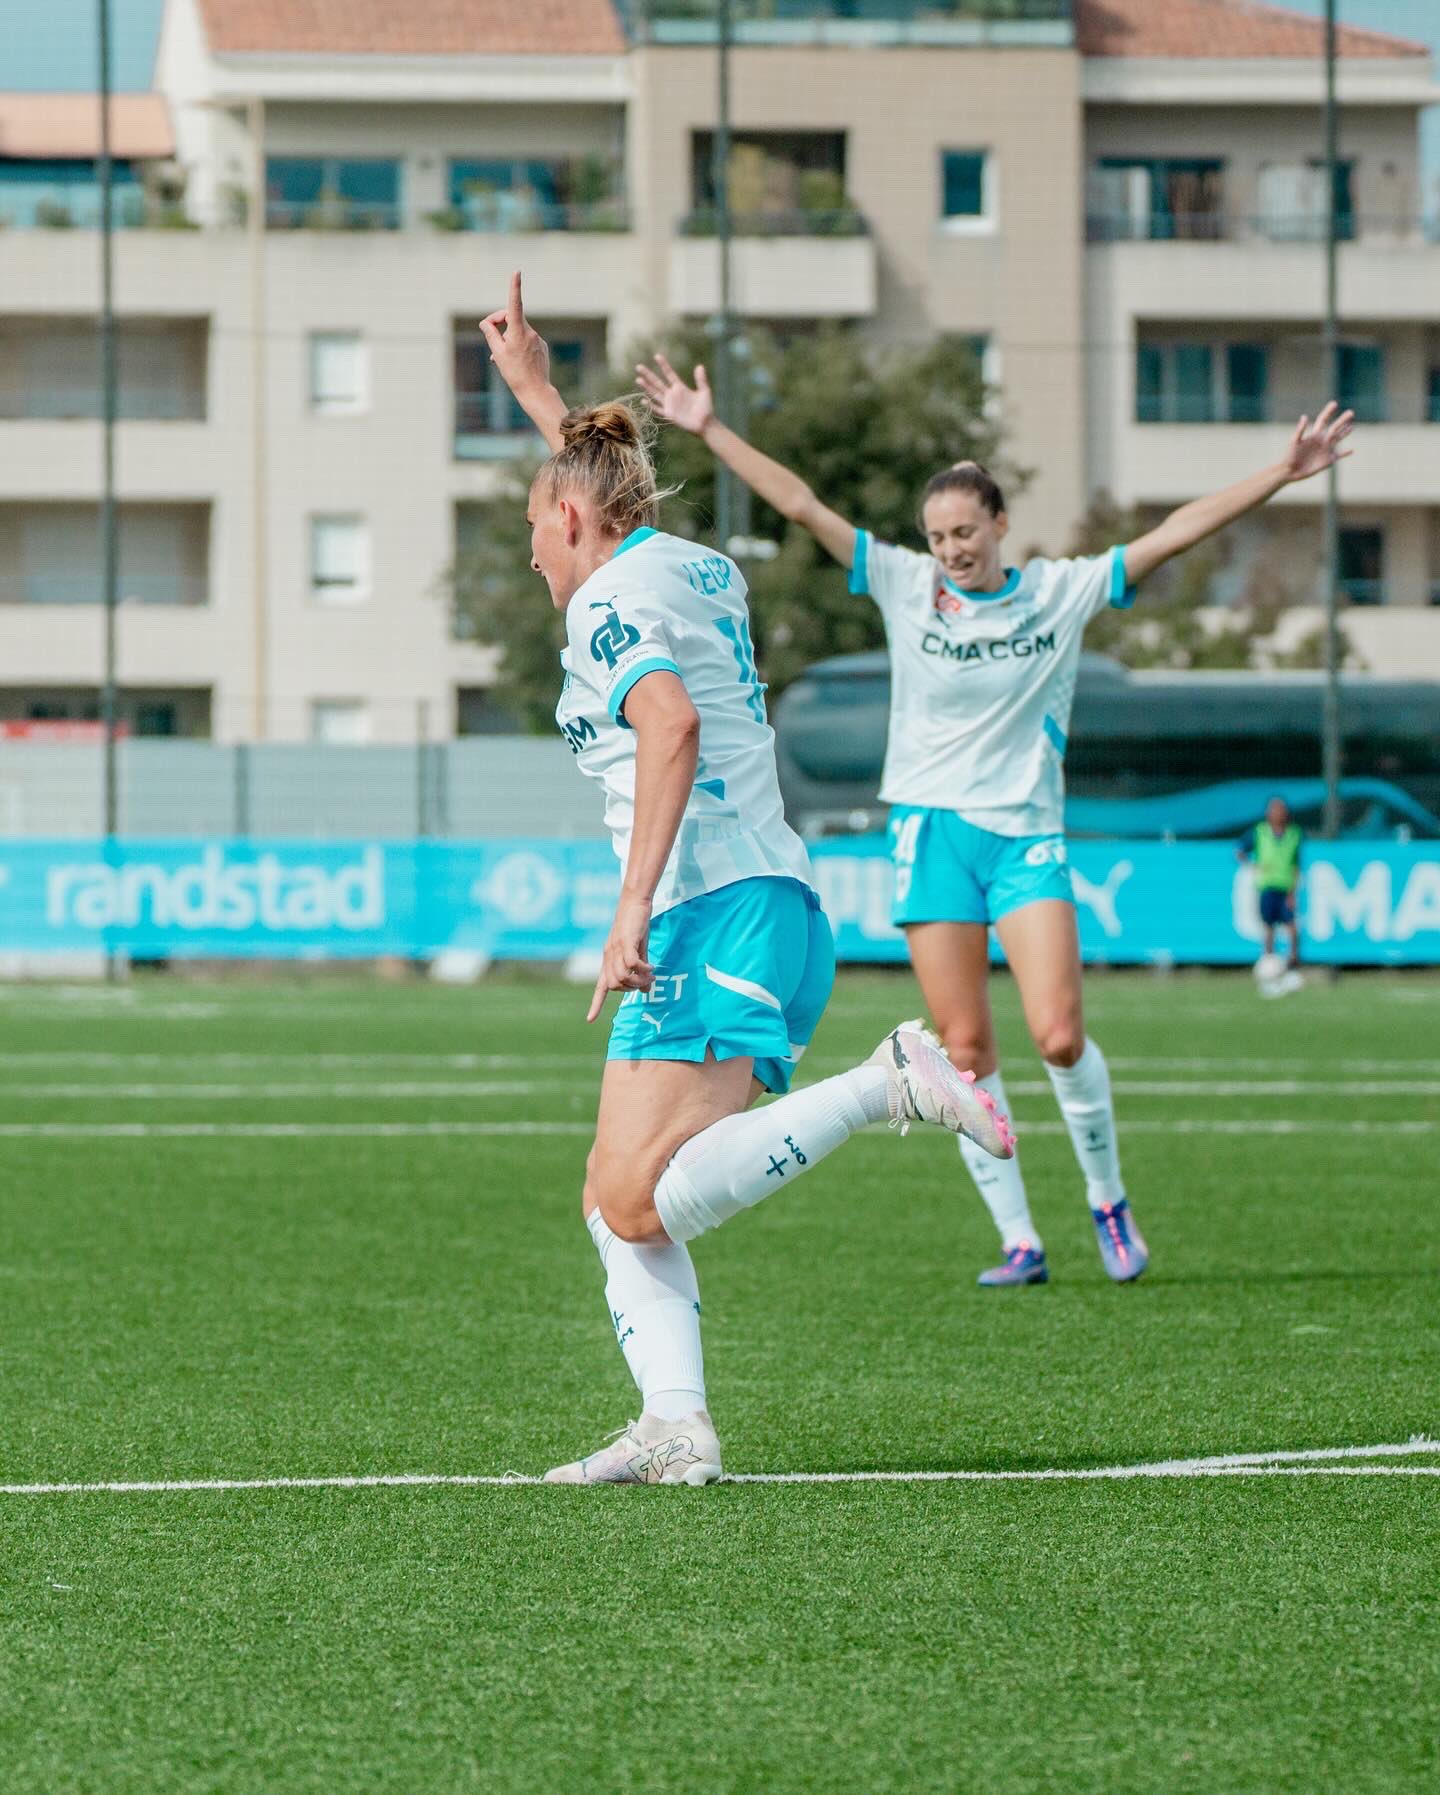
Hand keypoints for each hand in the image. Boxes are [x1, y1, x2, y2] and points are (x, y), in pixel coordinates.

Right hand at [478, 270, 549, 398]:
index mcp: (518, 330)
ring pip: (517, 331)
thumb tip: (486, 322)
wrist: (536, 391)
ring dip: (506, 338)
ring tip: (500, 357)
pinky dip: (517, 345)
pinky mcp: (541, 347)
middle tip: (488, 334)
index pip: (514, 304)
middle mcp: (530, 331)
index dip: (514, 287)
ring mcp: (537, 339)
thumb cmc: (514, 373)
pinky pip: (526, 341)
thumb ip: (490, 333)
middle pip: (511, 317)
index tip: (516, 272)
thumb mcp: (497, 352)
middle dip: (498, 322)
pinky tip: (514, 361)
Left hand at [587, 891, 654, 1022]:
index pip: (600, 986)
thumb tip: (645, 990)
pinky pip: (631, 963)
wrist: (633, 903)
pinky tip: (650, 967)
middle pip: (615, 984)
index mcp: (609, 960)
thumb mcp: (638, 952)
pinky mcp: (626, 941)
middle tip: (647, 982)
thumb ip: (640, 971)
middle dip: (632, 988)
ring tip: (651, 975)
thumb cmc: (635, 927)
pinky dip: (642, 969)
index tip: (590, 1020)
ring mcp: (615, 949)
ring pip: (622, 976)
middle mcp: (609, 957)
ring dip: (638, 980)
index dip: (596, 1004)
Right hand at [635, 352, 714, 434]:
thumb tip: (700, 366)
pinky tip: (643, 400)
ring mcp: (669, 404)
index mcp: (680, 387)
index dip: (663, 365)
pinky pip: (657, 409)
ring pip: (655, 393)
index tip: (657, 356)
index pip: (669, 374)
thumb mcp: (705, 391)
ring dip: (646, 387)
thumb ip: (701, 380)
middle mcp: (672, 394)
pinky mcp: (669, 414)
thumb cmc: (706, 408)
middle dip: (648, 374)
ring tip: (638, 379)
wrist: (705, 423)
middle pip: (657, 382)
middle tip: (639, 367)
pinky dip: (650, 405)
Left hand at [1281, 401, 1354, 482]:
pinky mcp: (1328, 460)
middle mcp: (1322, 440)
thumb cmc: (1290, 455)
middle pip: (1335, 427)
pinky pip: (1339, 456)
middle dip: (1342, 420)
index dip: (1328, 411)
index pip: (1323, 420)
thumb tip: (1304, 416)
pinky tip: (1351, 450)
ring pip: (1338, 438)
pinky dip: (1345, 453)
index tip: (1334, 403)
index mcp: (1315, 435)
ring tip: (1351, 426)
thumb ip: (1300, 429)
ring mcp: (1326, 450)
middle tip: (1351, 412)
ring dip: (1345, 432)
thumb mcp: (1294, 441)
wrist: (1290, 471)